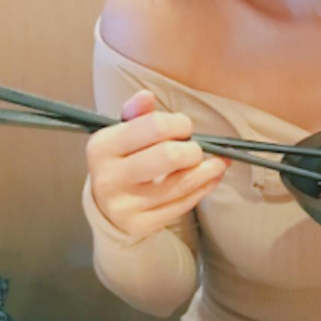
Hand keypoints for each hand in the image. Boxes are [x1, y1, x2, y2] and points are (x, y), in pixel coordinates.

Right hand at [86, 89, 229, 237]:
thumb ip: (136, 114)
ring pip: (182, 183)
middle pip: (170, 156)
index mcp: (102, 147)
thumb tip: (146, 96)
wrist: (106, 205)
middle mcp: (109, 178)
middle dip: (193, 149)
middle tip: (195, 148)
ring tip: (218, 162)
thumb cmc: (121, 160)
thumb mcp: (122, 133)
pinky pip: (183, 204)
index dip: (179, 124)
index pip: (154, 126)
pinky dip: (204, 188)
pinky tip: (211, 178)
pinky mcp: (141, 224)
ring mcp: (124, 205)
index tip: (184, 127)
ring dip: (208, 170)